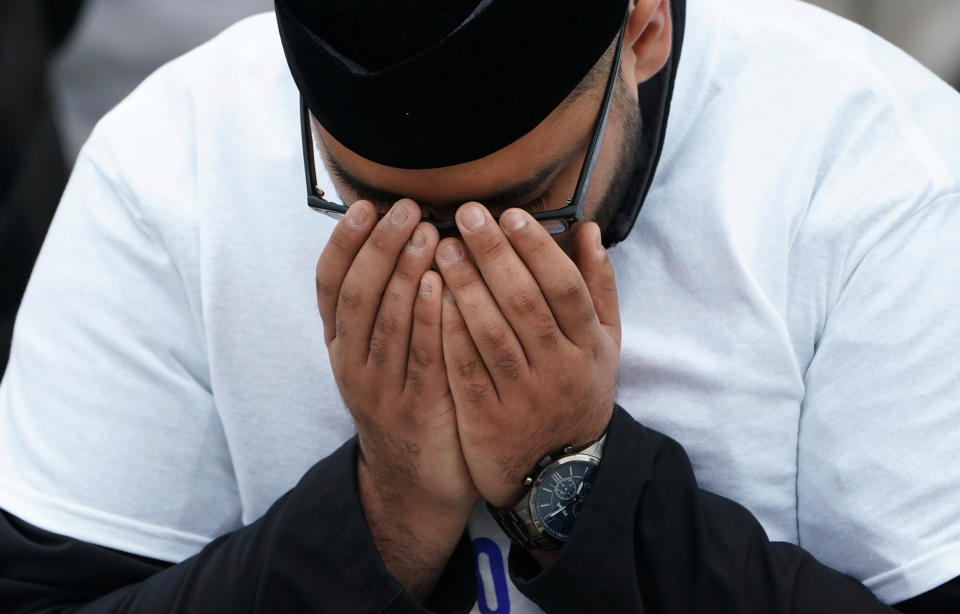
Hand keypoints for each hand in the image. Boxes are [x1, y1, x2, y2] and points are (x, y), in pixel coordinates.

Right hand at [316, 199, 477, 596]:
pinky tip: (438, 285)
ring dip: (402, 273)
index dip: (344, 243)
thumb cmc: (404, 397)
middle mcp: (350, 361)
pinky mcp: (412, 408)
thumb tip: (402, 231)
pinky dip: (425, 318)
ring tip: (424, 233)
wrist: (414, 477)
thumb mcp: (379, 351)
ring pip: (384, 321)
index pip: (329, 283)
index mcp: (340, 341)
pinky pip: (417, 356)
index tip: (365, 206)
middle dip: (378, 247)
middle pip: (356, 295)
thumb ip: (384, 301)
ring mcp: (378, 387)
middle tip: (404, 209)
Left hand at [435, 204, 620, 507]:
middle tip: (465, 215)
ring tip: (441, 248)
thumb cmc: (576, 390)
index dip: (538, 249)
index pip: (565, 287)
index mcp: (589, 345)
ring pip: (492, 334)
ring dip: (465, 287)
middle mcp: (560, 369)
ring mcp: (524, 397)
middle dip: (494, 255)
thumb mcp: (602, 345)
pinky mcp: (487, 420)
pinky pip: (465, 370)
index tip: (510, 214)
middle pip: (526, 304)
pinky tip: (428, 299)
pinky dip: (448, 333)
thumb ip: (597, 287)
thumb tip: (588, 229)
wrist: (559, 473)